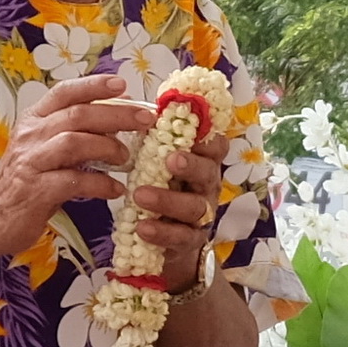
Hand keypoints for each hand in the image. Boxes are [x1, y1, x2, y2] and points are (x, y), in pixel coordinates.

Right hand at [0, 75, 153, 264]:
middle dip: (116, 114)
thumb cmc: (23, 184)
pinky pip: (74, 182)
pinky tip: (115, 190)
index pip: (65, 92)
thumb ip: (73, 133)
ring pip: (74, 143)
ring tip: (126, 158)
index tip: (123, 84)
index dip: (94, 85)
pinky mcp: (35, 191)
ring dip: (107, 147)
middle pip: (77, 115)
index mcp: (33, 120)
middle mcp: (30, 136)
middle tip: (146, 119)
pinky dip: (100, 184)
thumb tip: (117, 119)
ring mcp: (31, 162)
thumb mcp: (44, 150)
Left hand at [112, 94, 236, 276]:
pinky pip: (180, 237)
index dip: (209, 137)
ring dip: (168, 199)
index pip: (215, 145)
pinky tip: (142, 228)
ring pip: (194, 207)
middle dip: (191, 164)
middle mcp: (206, 187)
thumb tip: (132, 104)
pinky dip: (162, 232)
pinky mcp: (188, 241)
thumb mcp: (157, 163)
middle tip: (170, 158)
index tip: (193, 130)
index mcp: (200, 162)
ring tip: (140, 195)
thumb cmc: (160, 190)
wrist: (163, 242)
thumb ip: (154, 140)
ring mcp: (200, 216)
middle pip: (208, 173)